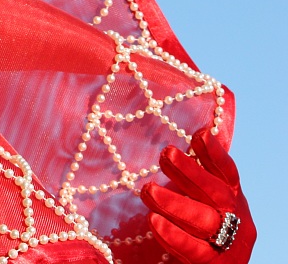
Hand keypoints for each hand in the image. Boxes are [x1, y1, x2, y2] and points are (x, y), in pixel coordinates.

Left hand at [141, 128, 254, 262]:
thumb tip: (176, 146)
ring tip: (148, 190)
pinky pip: (193, 249)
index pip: (227, 173)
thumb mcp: (202, 202)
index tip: (200, 134)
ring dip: (175, 203)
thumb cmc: (201, 233)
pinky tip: (154, 221)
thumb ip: (192, 180)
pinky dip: (173, 235)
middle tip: (166, 154)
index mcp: (232, 199)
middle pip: (215, 193)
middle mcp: (235, 218)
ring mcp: (227, 243)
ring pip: (203, 220)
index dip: (215, 154)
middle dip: (190, 172)